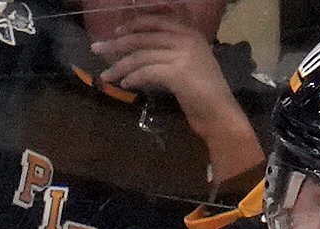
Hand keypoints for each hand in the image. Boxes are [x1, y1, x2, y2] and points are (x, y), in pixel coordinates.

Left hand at [88, 0, 223, 94]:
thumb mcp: (190, 65)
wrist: (221, 115)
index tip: (116, 33)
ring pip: (141, 56)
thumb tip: (139, 53)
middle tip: (97, 49)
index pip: (155, 21)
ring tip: (106, 76)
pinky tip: (125, 85)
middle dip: (117, 44)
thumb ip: (172, 52)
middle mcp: (186, 39)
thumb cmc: (205, 95)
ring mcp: (182, 55)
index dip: (133, 25)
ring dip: (119, 66)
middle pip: (143, 37)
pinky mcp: (177, 73)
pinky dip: (132, 78)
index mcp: (190, 33)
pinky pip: (146, 72)